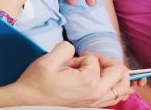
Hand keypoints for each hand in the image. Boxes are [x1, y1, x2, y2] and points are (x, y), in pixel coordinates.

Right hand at [12, 41, 129, 106]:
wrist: (27, 101)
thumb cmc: (37, 82)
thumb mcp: (49, 59)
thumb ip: (66, 47)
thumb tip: (75, 50)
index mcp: (88, 82)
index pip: (96, 60)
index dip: (84, 56)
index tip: (70, 62)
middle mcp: (96, 95)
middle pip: (120, 72)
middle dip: (106, 62)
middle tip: (90, 61)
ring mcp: (95, 103)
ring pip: (123, 88)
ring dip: (117, 75)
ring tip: (103, 69)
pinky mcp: (92, 106)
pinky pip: (116, 98)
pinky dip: (117, 88)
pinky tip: (109, 81)